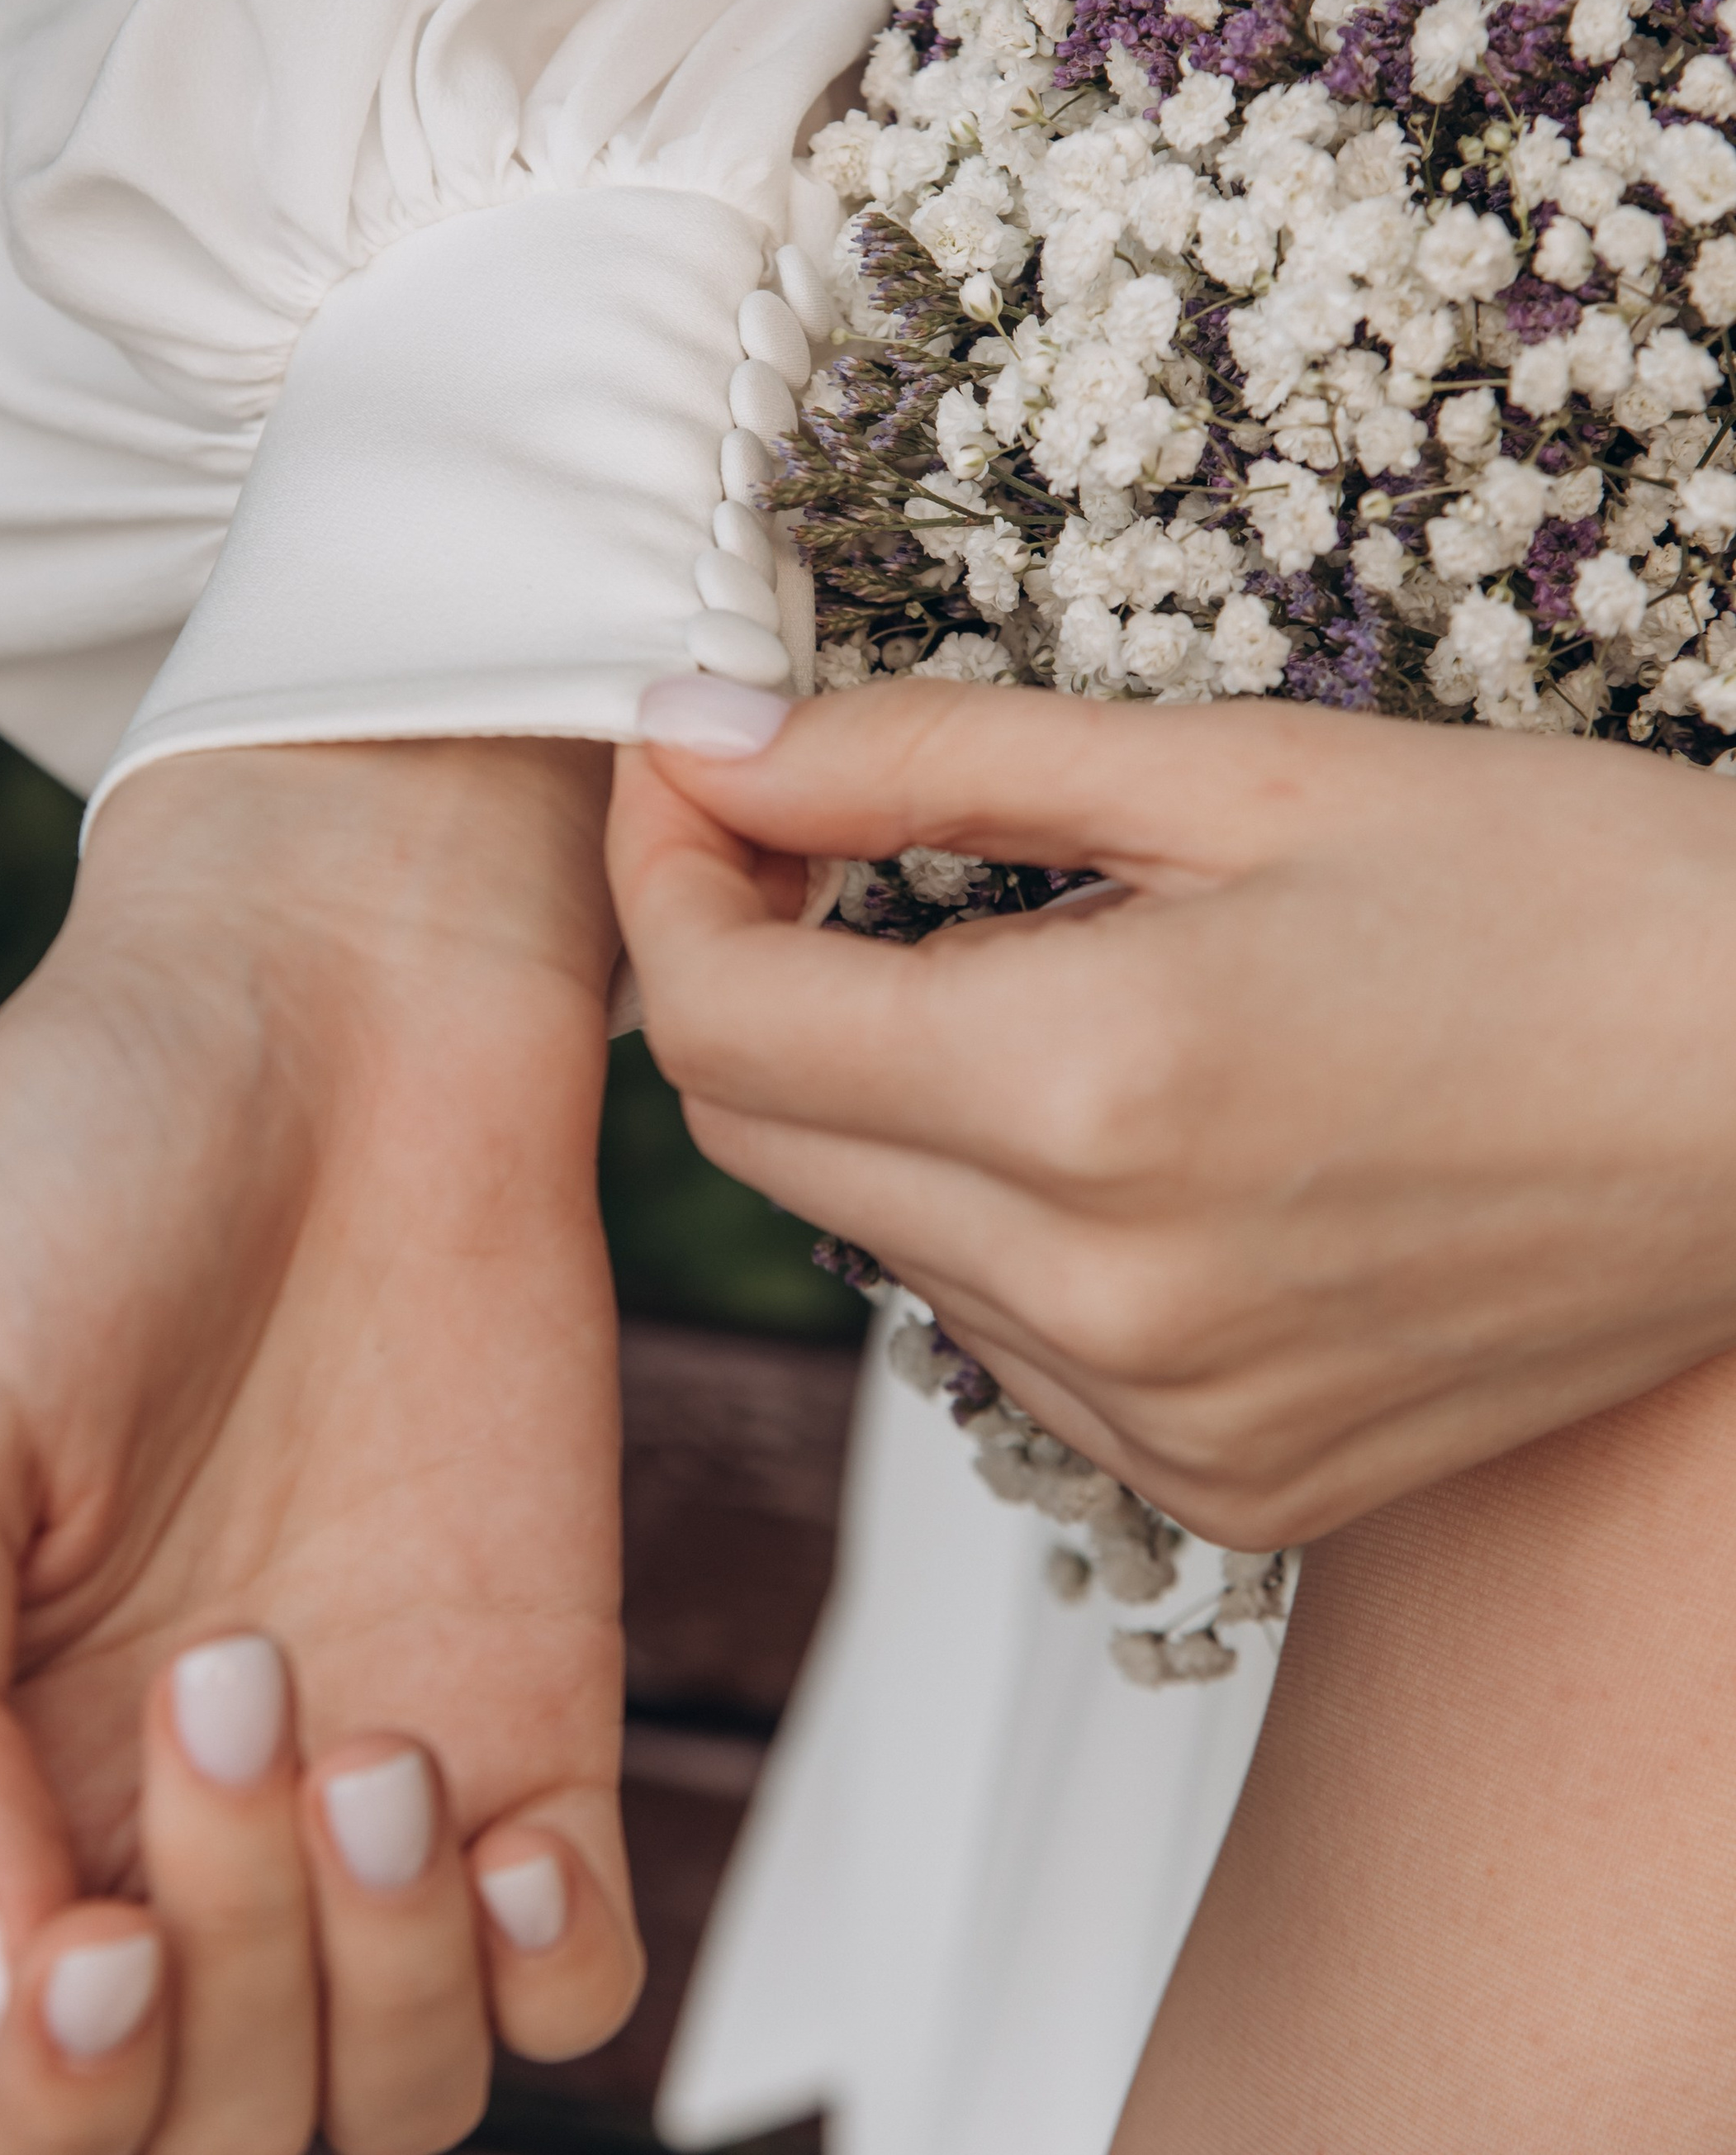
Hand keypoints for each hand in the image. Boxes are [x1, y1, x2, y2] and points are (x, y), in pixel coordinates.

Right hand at [0, 736, 643, 2153]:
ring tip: (363, 1735)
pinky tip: (506, 1819)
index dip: (46, 2107)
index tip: (85, 1947)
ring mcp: (378, 1774)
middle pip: (209, 2133)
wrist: (340, 993)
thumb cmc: (93, 1166)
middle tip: (230, 1684)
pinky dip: (541, 1965)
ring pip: (390, 2094)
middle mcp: (176, 1823)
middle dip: (220, 2001)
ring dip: (376, 1984)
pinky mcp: (545, 1699)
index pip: (9, 2107)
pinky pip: (573, 1978)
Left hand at [608, 675, 1735, 1545]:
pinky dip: (1001, 1211)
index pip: (720, 1015)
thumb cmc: (1560, 895)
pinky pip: (1005, 1336)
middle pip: (760, 1136)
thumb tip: (699, 741)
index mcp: (1091, 1094)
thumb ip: (924, 760)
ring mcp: (1169, 1421)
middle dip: (742, 968)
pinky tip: (1133, 1115)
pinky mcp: (1230, 1484)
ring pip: (875, 1233)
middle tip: (814, 837)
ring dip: (881, 1087)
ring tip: (1042, 965)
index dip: (665, 872)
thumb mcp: (1231, 771)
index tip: (693, 773)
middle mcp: (1104, 1299)